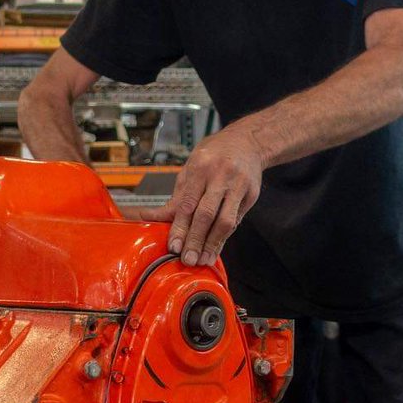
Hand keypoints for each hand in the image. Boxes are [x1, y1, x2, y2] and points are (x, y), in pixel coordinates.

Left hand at [147, 125, 262, 266]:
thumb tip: (152, 217)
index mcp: (201, 168)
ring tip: (203, 259)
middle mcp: (221, 176)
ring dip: (213, 244)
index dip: (180, 227)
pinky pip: (236, 220)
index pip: (188, 204)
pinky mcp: (251, 195)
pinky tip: (215, 249)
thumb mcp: (190, 168)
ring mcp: (239, 186)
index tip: (174, 246)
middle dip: (196, 240)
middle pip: (207, 214)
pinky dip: (224, 237)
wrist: (247, 142)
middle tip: (188, 259)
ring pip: (225, 221)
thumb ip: (177, 196)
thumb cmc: (214, 154)